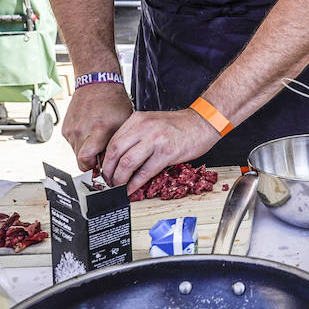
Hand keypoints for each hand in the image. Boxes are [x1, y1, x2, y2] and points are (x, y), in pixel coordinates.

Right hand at [60, 82, 132, 173]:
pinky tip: (90, 133)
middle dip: (91, 164)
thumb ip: (118, 145)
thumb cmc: (114, 103)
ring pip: (76, 153)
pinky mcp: (65, 128)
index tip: (102, 170)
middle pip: (81, 161)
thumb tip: (115, 164)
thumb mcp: (124, 124)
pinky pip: (72, 144)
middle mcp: (82, 131)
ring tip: (97, 141)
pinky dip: (81, 143)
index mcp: (99, 130)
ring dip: (86, 153)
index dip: (94, 170)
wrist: (97, 84)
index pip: (86, 161)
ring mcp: (71, 129)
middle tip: (102, 158)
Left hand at [101, 109, 220, 194]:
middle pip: (115, 152)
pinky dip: (135, 184)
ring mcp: (155, 139)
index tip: (104, 171)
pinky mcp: (167, 152)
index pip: (113, 141)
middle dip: (108, 171)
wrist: (204, 122)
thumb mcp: (153, 123)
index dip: (105, 160)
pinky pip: (145, 172)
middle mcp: (144, 127)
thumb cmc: (180, 125)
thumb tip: (120, 158)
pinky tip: (132, 189)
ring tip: (118, 187)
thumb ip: (136, 136)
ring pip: (127, 162)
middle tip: (108, 182)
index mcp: (138, 119)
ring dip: (119, 179)